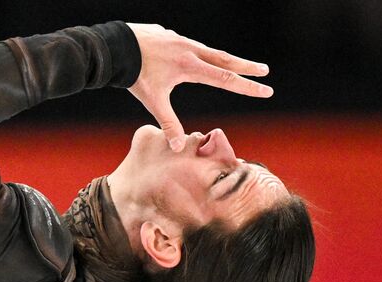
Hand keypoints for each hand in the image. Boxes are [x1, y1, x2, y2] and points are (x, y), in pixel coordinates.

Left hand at [125, 24, 272, 151]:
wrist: (115, 47)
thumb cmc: (135, 75)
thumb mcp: (153, 101)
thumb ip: (168, 123)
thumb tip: (180, 147)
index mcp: (190, 66)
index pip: (226, 78)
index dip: (248, 86)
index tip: (266, 88)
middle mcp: (190, 50)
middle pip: (225, 59)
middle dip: (247, 66)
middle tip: (265, 70)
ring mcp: (180, 40)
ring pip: (208, 51)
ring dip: (224, 58)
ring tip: (235, 64)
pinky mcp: (169, 35)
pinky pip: (188, 45)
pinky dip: (197, 53)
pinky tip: (188, 58)